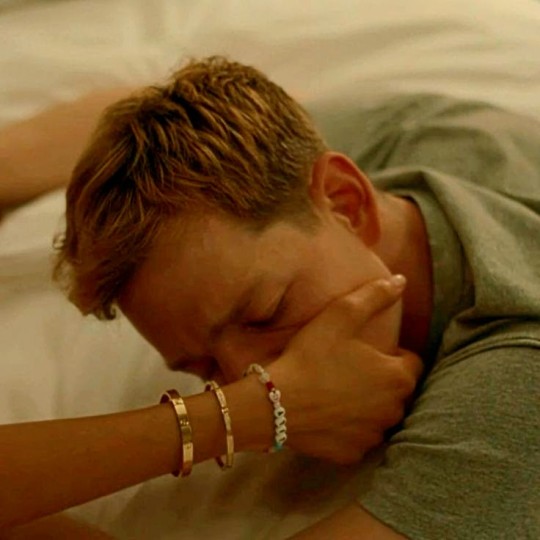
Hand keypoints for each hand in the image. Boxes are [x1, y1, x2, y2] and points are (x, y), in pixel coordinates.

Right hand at [267, 276, 422, 463]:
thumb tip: (402, 280)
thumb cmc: (310, 355)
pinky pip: (359, 436)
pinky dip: (350, 427)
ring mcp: (373, 435)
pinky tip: (328, 414)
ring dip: (368, 405)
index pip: (412, 362)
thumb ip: (374, 295)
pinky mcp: (353, 453)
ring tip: (338, 391)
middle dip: (381, 380)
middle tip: (349, 369)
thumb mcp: (341, 315)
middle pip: (397, 391)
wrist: (275, 402)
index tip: (365, 352)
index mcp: (398, 377)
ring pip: (380, 415)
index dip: (390, 355)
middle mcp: (394, 410)